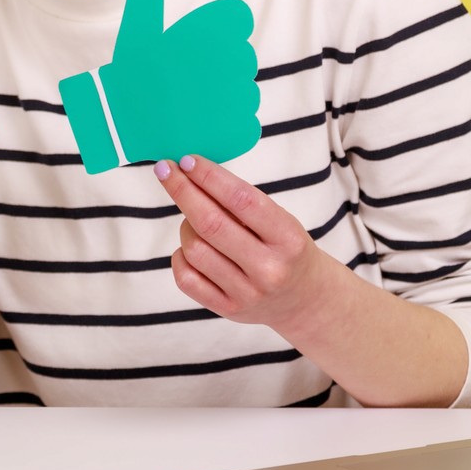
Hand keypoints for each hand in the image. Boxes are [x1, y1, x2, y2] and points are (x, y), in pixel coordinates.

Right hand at [57, 0, 259, 173]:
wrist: (124, 126)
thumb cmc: (132, 74)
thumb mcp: (138, 30)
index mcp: (214, 32)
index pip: (237, 21)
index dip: (218, 36)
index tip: (195, 52)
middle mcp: (231, 61)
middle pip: (242, 59)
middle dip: (219, 70)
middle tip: (187, 83)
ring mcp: (237, 98)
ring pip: (245, 92)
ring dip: (225, 100)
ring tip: (193, 106)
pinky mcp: (239, 129)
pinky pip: (246, 123)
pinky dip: (228, 127)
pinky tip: (202, 125)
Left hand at [157, 153, 339, 332]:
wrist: (304, 300)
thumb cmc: (285, 249)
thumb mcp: (281, 222)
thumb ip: (242, 203)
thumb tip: (192, 171)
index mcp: (288, 238)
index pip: (242, 200)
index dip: (209, 177)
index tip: (187, 160)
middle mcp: (269, 269)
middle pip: (210, 223)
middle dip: (182, 190)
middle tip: (165, 169)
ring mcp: (247, 293)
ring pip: (194, 249)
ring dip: (185, 226)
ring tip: (194, 220)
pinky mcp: (228, 309)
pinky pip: (185, 278)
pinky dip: (180, 255)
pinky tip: (190, 249)